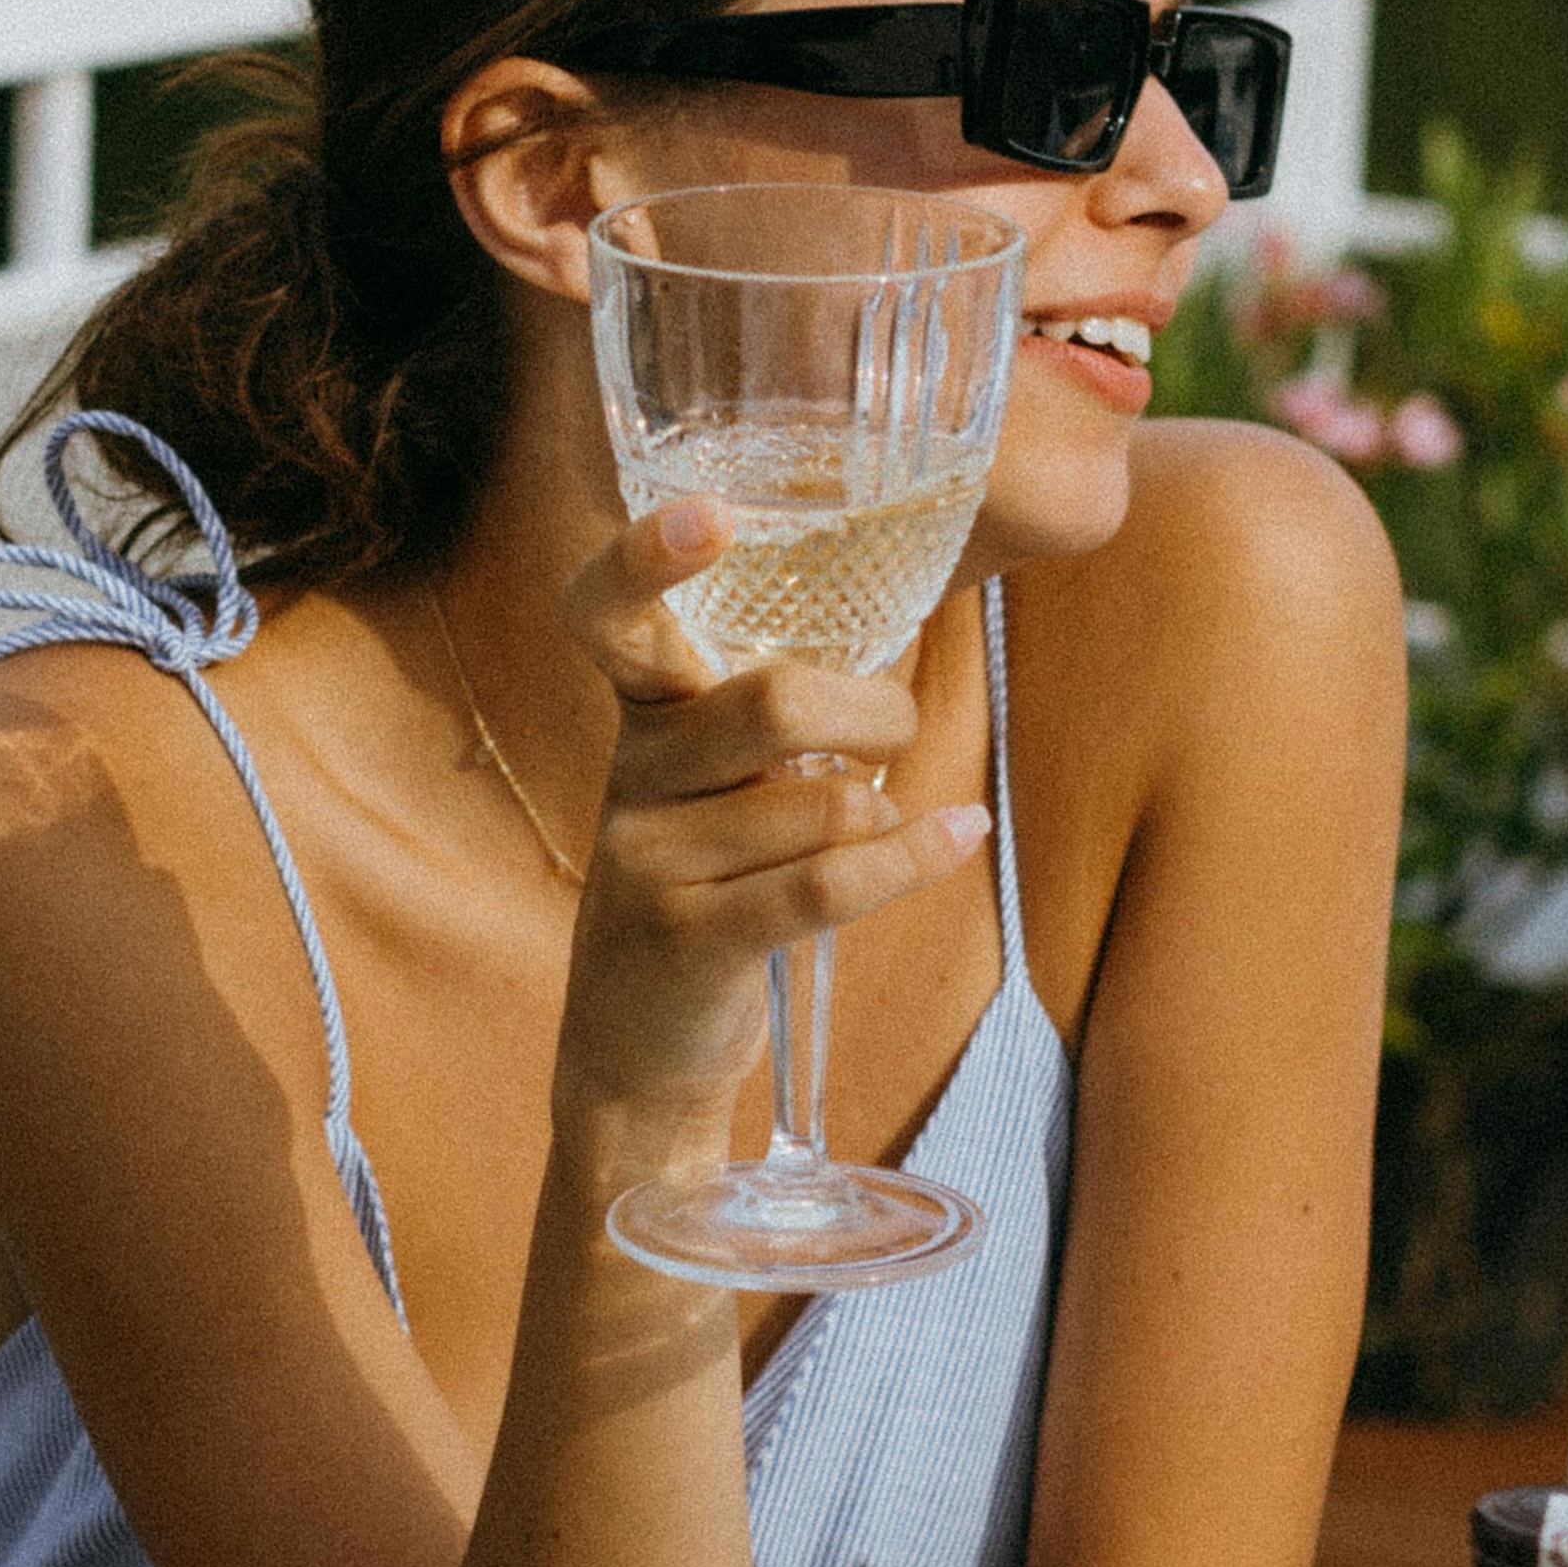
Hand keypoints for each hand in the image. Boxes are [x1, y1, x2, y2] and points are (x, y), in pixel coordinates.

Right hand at [553, 500, 991, 1111]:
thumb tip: (893, 650)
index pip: (608, 616)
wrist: (639, 1052)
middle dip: (873, 712)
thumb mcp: (715, 792)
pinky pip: (828, 884)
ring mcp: (650, 863)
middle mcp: (633, 779)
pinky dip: (914, 855)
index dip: (645, 557)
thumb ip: (768, 720)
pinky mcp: (689, 941)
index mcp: (642, 721)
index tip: (711, 514)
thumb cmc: (710, 890)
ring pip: (822, 807)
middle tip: (897, 733)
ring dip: (883, 816)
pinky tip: (959, 834)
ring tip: (879, 831)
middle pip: (770, 702)